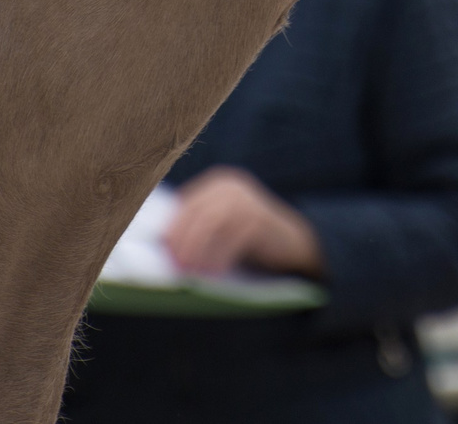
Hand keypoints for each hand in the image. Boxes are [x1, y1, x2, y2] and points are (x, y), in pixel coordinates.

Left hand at [162, 166, 324, 278]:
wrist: (295, 244)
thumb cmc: (250, 241)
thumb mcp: (222, 227)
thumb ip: (199, 226)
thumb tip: (163, 245)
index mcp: (218, 184)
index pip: (185, 204)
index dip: (172, 228)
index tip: (162, 251)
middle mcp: (231, 187)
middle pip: (197, 213)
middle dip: (182, 241)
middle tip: (174, 266)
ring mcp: (247, 200)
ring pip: (212, 224)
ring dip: (197, 251)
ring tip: (189, 273)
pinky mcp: (260, 219)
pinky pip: (233, 238)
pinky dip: (219, 258)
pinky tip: (213, 274)